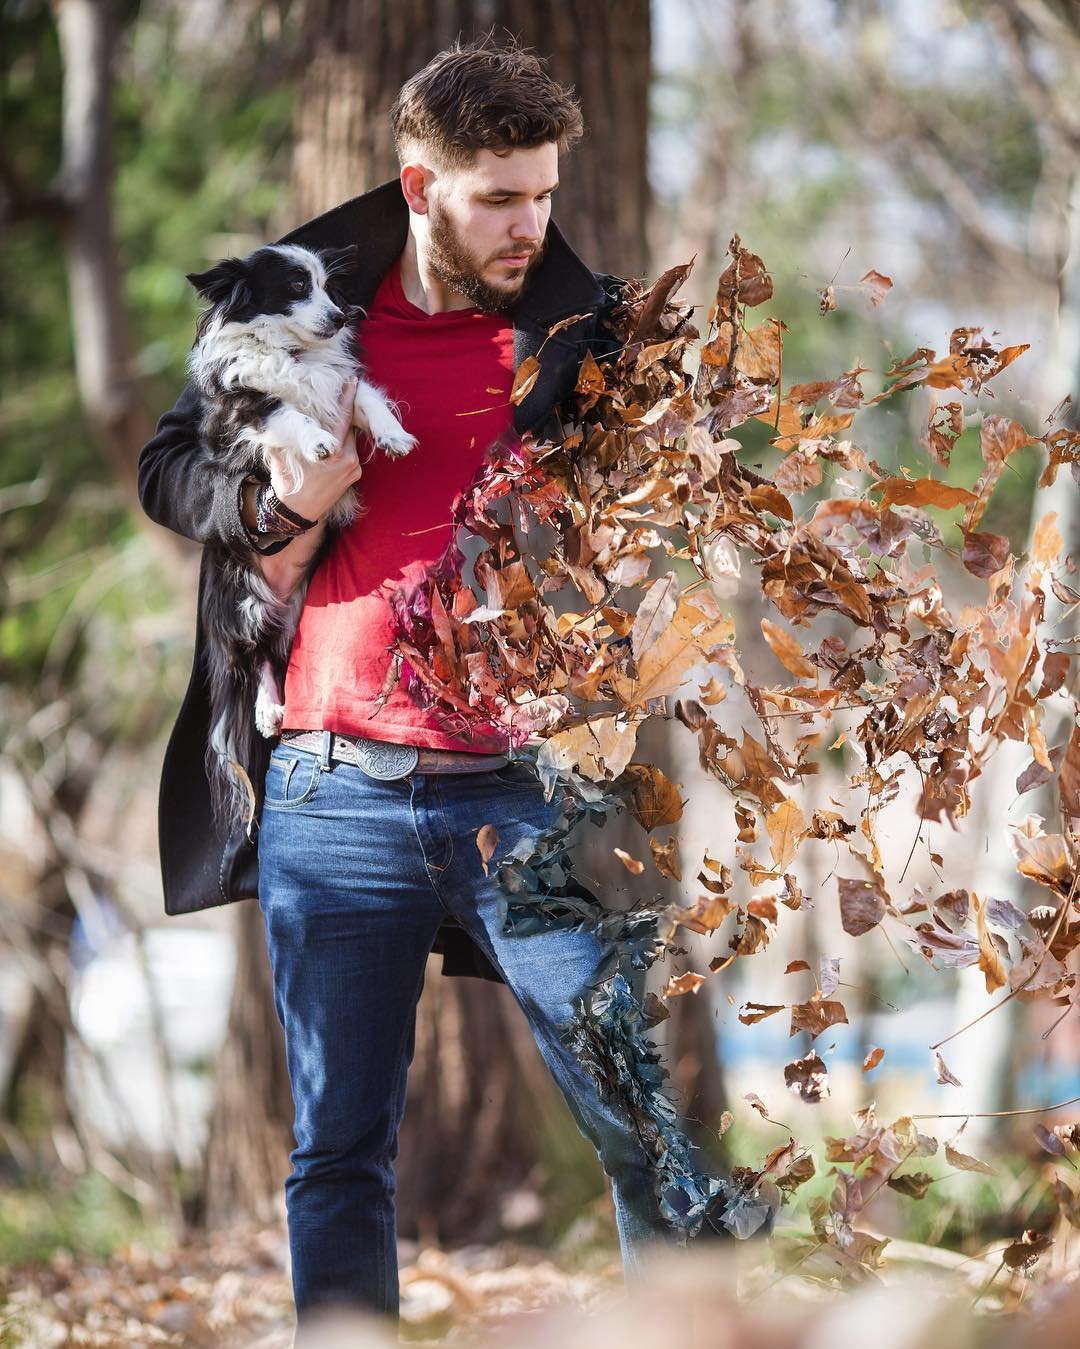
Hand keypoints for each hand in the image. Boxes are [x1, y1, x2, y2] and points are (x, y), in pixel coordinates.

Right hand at [266, 376, 362, 522]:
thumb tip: (274, 408)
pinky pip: (351, 452)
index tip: (353, 380)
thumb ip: (285, 433)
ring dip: (341, 432)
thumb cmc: (287, 480)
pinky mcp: (356, 475)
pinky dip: (343, 446)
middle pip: (348, 428)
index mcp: (330, 452)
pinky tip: (330, 447)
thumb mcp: (281, 453)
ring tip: (327, 429)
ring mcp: (354, 468)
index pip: (343, 418)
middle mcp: (347, 459)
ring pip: (350, 439)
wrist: (297, 511)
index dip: (347, 398)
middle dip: (341, 415)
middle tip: (335, 400)